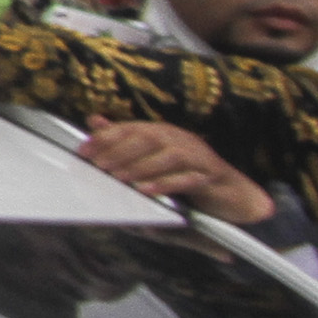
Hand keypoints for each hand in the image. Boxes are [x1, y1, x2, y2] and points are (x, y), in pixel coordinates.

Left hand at [80, 116, 274, 224]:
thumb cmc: (187, 177)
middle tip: (98, 165)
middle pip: (148, 138)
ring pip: (168, 156)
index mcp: (164, 133)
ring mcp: (199, 157)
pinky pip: (188, 179)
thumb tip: (94, 121)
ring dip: (140, 167)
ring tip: (118, 178)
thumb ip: (125, 142)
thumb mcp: (152, 160)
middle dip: (120, 151)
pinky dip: (167, 184)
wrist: (233, 196)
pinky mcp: (212, 177)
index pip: (132, 129)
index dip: (106, 137)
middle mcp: (181, 139)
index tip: (83, 150)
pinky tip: (147, 192)